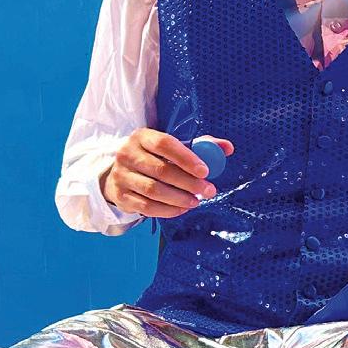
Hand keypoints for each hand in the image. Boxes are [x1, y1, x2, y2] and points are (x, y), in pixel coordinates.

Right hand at [101, 130, 234, 218]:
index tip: (205, 171)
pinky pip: (147, 207)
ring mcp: (121, 175)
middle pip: (161, 170)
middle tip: (209, 191)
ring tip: (196, 201)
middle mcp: (127, 154)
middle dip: (189, 183)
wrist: (122, 174)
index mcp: (142, 137)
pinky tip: (182, 208)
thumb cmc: (155, 158)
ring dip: (180, 198)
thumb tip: (228, 147)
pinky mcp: (120, 195)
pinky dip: (168, 210)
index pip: (165, 144)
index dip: (186, 158)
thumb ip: (201, 146)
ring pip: (154, 191)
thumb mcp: (174, 148)